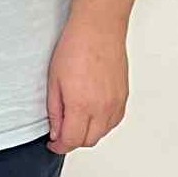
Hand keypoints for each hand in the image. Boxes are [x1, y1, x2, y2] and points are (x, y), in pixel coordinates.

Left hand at [46, 20, 128, 153]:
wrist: (99, 30)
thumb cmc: (75, 48)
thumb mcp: (54, 81)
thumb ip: (55, 111)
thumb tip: (57, 132)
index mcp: (82, 105)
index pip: (72, 140)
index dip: (60, 146)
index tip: (53, 144)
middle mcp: (103, 108)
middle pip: (88, 141)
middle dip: (72, 142)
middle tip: (60, 134)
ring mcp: (116, 103)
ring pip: (103, 133)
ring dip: (88, 134)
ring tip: (74, 122)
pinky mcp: (124, 96)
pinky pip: (114, 121)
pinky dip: (102, 125)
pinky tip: (91, 115)